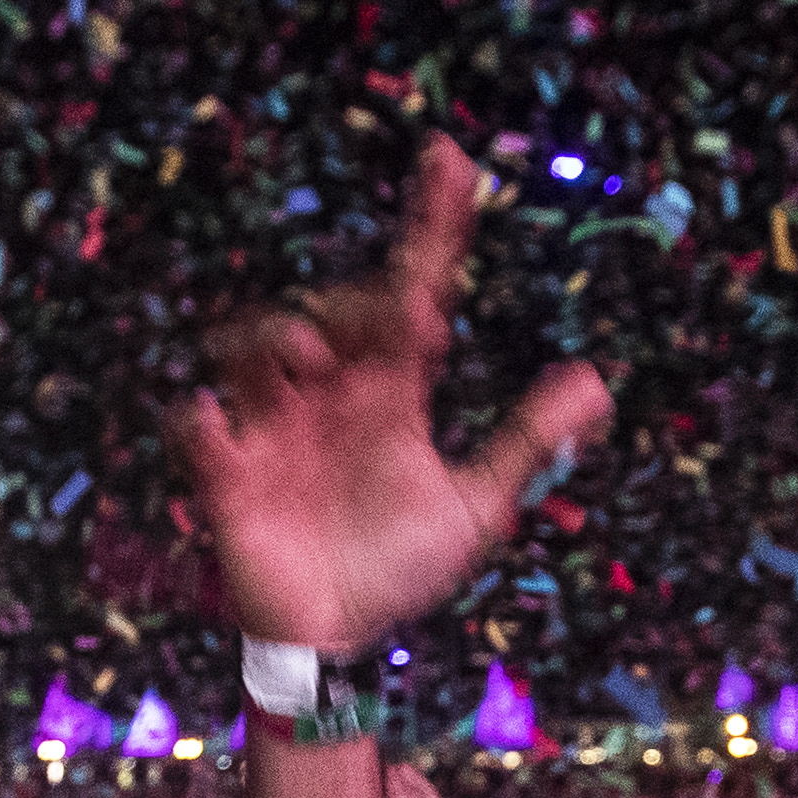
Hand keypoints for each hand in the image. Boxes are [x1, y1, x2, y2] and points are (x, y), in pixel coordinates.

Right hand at [172, 135, 616, 656]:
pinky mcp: (230, 474)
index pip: (413, 288)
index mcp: (390, 390)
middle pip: (333, 305)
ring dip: (280, 339)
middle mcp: (330, 392)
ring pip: (257, 342)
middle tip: (392, 331)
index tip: (450, 159)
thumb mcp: (474, 506)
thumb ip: (526, 441)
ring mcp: (274, 427)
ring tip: (312, 367)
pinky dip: (205, 420)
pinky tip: (224, 420)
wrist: (340, 638)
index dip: (433, 224)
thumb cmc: (399, 566)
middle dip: (353, 304)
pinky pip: (199, 426)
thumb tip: (597, 381)